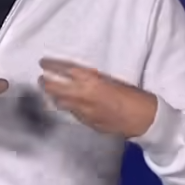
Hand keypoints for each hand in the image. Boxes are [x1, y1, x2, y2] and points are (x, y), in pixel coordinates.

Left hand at [39, 58, 156, 138]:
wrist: (143, 119)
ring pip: (60, 102)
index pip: (64, 70)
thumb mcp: (110, 80)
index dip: (51, 65)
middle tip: (40, 78)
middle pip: (54, 88)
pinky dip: (67, 106)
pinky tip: (67, 104)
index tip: (42, 62)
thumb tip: (77, 76)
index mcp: (91, 81)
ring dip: (53, 95)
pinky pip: (72, 112)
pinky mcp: (87, 123)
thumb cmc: (132, 95)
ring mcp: (83, 111)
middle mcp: (82, 96)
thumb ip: (92, 78)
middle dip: (45, 82)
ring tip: (49, 91)